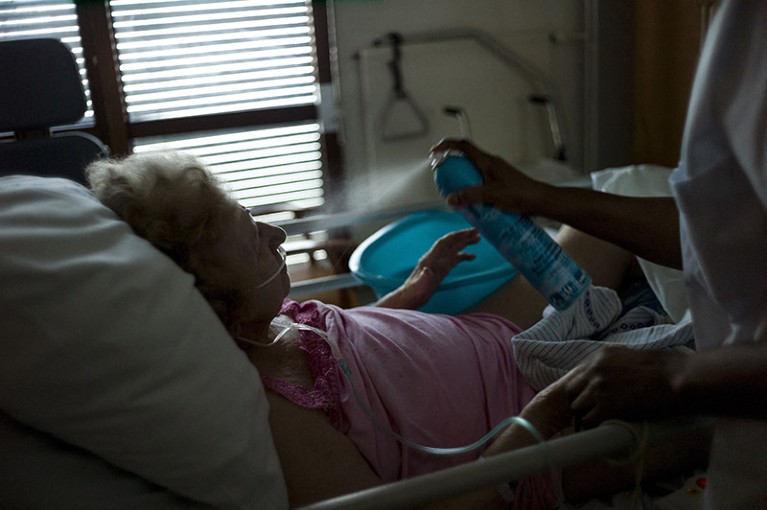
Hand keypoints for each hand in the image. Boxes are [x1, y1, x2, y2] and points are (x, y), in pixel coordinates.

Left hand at [375, 228, 479, 309]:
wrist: (408, 298)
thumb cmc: (413, 294)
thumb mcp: (418, 288)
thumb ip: (423, 279)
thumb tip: (428, 271)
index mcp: (430, 260)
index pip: (444, 243)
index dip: (455, 236)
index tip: (467, 232)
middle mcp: (434, 259)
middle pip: (450, 244)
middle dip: (463, 237)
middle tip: (476, 232)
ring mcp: (438, 264)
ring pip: (453, 250)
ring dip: (464, 244)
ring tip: (477, 240)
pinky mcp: (440, 270)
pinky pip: (453, 260)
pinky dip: (463, 256)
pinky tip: (471, 257)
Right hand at [430, 138, 550, 215]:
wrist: (540, 201)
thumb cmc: (520, 195)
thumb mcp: (491, 195)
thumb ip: (470, 196)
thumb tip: (450, 199)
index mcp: (487, 161)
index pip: (463, 146)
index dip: (447, 145)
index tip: (434, 151)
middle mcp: (491, 164)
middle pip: (466, 157)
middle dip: (452, 164)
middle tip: (442, 175)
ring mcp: (496, 173)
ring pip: (473, 170)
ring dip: (462, 177)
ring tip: (455, 191)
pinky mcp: (500, 182)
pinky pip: (480, 180)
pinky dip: (471, 186)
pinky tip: (471, 201)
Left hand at [563, 345, 686, 427]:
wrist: (679, 378)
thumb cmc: (667, 367)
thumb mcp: (633, 357)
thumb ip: (616, 366)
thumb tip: (612, 379)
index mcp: (601, 356)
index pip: (577, 375)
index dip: (581, 389)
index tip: (587, 399)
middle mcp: (595, 370)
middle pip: (571, 391)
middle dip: (579, 403)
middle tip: (591, 413)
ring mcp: (598, 388)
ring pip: (578, 408)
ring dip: (587, 416)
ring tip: (599, 422)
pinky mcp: (607, 406)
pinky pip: (589, 421)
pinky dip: (594, 427)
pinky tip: (604, 428)